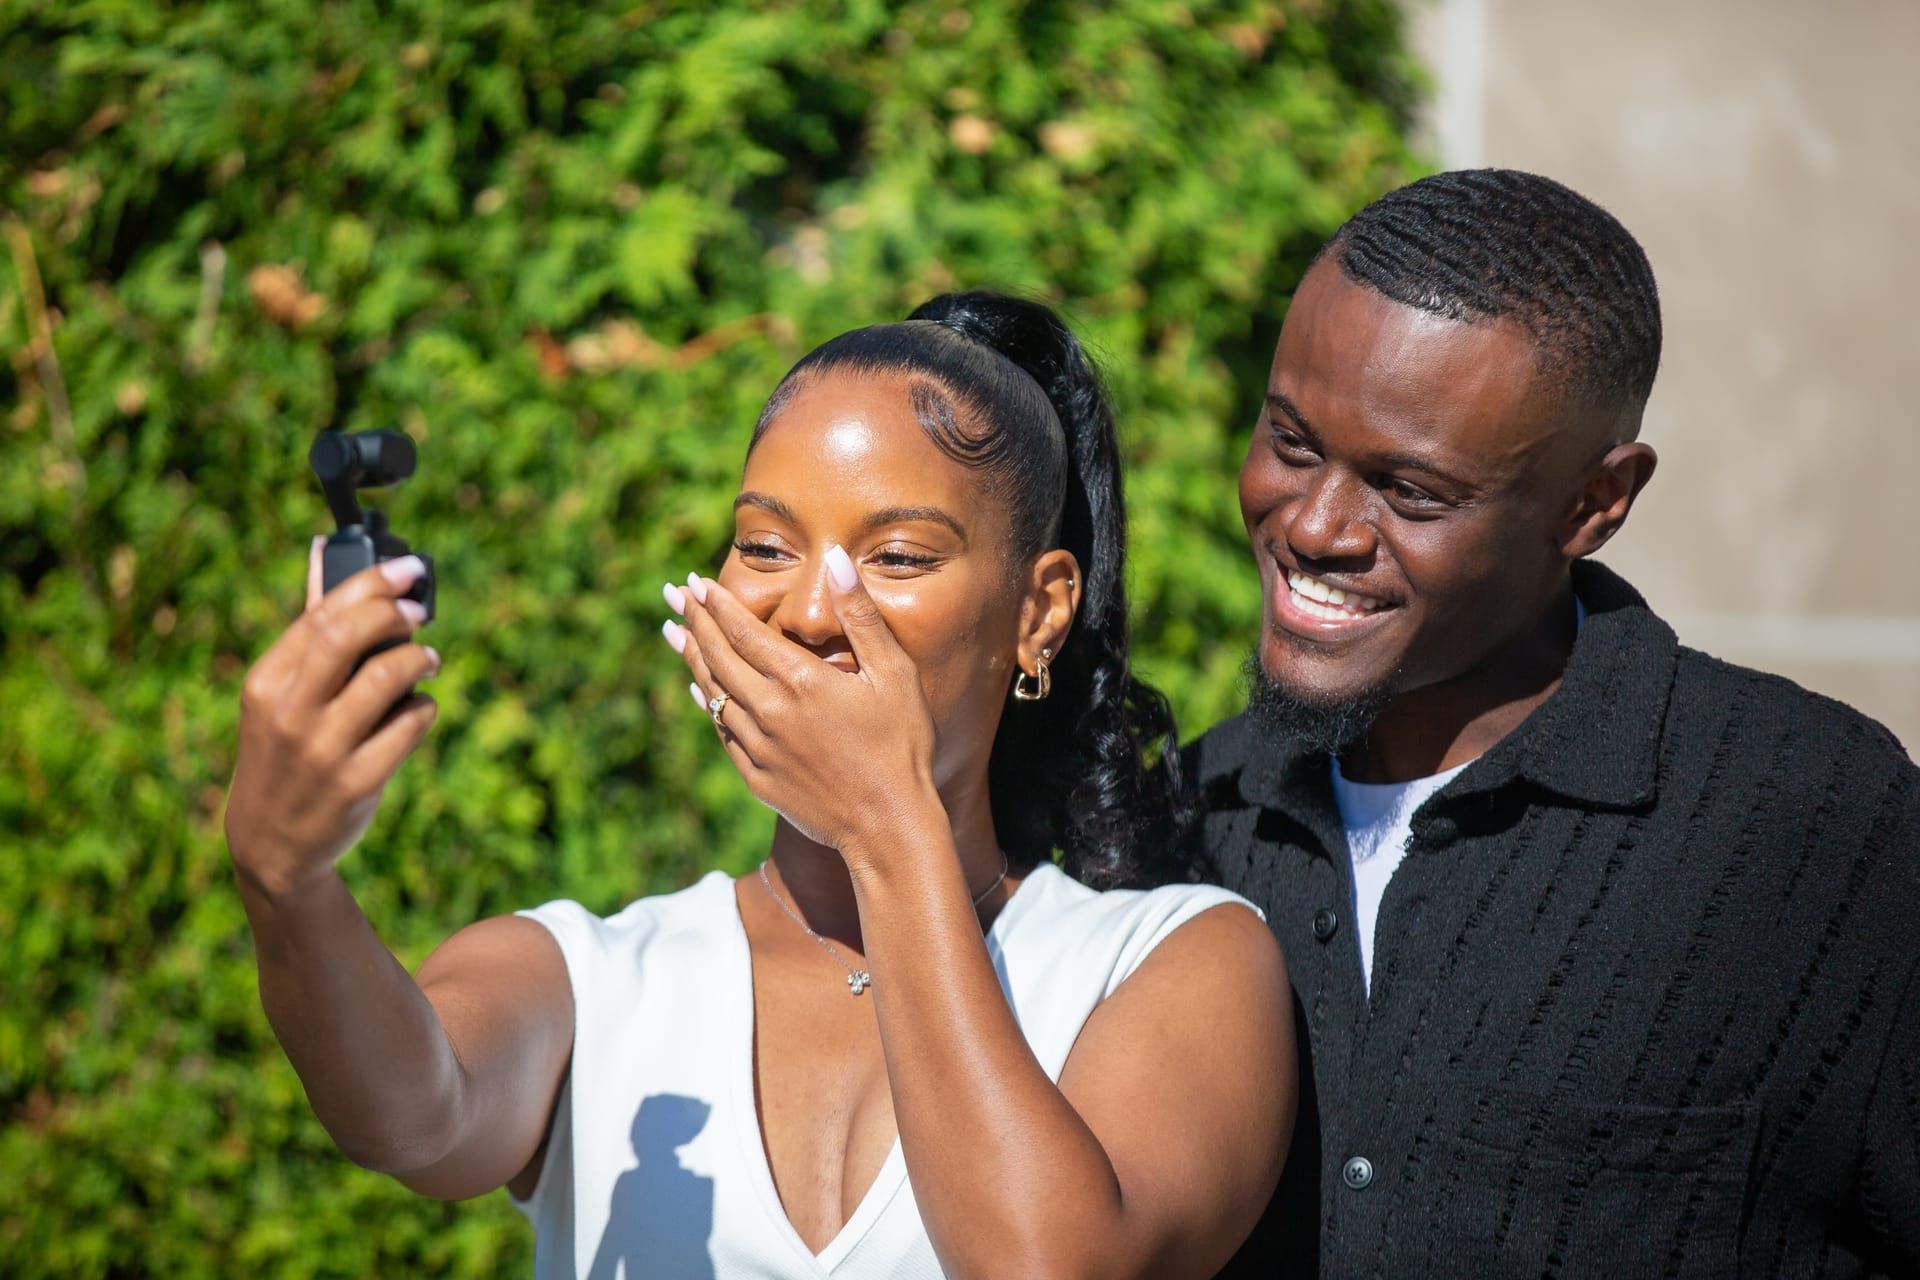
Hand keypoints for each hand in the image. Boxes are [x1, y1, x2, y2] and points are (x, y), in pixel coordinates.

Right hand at [224, 537, 439, 897]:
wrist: (272, 842)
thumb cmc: (285, 750)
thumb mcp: (279, 694)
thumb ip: (309, 627)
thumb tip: (325, 550)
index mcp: (266, 682)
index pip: (321, 615)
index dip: (372, 583)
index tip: (409, 569)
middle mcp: (289, 713)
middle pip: (348, 636)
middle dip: (394, 612)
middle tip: (420, 611)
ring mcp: (323, 750)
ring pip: (386, 678)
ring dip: (418, 659)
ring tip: (428, 660)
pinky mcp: (358, 783)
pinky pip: (409, 726)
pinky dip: (423, 709)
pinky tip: (418, 709)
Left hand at [665, 546, 942, 859]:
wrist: (889, 827)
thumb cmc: (902, 746)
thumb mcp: (894, 674)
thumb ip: (861, 616)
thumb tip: (836, 560)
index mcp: (800, 680)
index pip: (743, 631)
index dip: (716, 605)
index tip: (695, 583)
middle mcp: (769, 711)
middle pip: (718, 657)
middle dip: (693, 622)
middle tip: (673, 595)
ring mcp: (759, 748)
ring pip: (713, 694)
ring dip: (691, 660)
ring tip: (673, 634)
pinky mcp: (757, 779)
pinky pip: (723, 733)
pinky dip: (708, 705)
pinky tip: (701, 693)